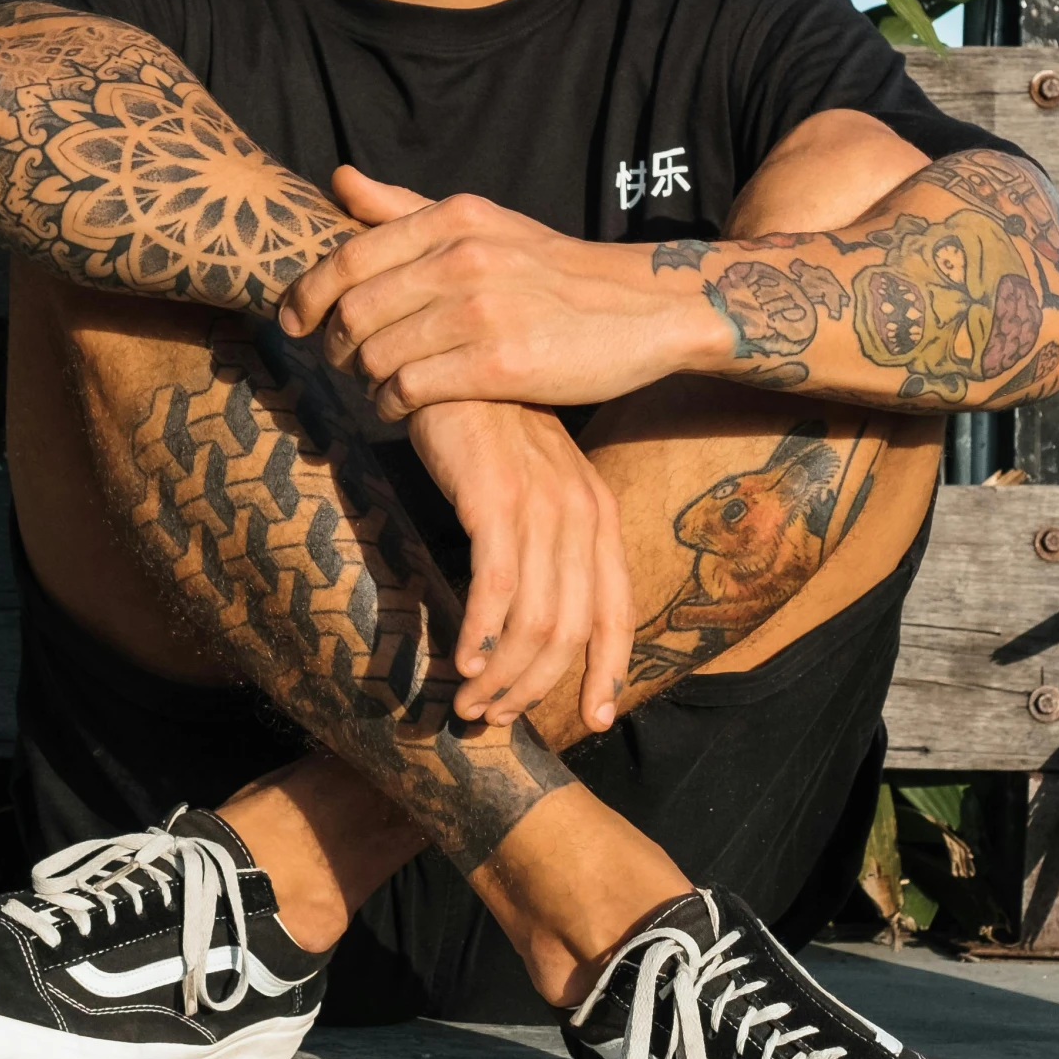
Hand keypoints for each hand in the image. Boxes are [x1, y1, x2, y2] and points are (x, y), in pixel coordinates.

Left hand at [279, 167, 702, 418]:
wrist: (642, 308)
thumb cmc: (552, 271)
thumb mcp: (483, 224)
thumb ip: (406, 207)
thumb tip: (339, 180)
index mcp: (454, 219)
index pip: (349, 259)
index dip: (306, 296)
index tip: (292, 322)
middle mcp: (463, 258)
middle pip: (355, 311)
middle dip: (332, 344)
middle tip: (336, 361)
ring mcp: (482, 313)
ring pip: (378, 355)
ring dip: (362, 379)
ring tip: (372, 385)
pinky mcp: (500, 366)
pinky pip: (412, 390)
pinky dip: (391, 404)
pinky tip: (399, 407)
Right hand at [299, 171, 633, 729]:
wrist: (442, 340)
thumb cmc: (476, 416)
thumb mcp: (519, 478)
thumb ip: (529, 538)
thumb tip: (519, 614)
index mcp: (592, 504)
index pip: (616, 602)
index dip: (607, 665)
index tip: (593, 715)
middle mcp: (578, 506)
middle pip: (577, 625)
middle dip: (538, 686)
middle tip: (489, 718)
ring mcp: (541, 500)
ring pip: (539, 618)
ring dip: (504, 673)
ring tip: (466, 703)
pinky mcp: (495, 493)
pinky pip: (497, 585)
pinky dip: (481, 633)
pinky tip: (455, 660)